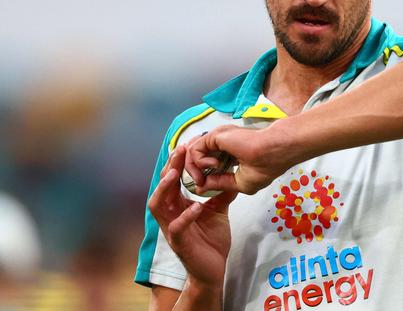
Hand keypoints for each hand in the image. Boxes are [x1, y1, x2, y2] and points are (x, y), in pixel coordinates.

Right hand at [147, 144, 236, 287]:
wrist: (213, 269)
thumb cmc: (211, 240)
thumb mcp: (218, 210)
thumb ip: (220, 192)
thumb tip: (230, 172)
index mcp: (178, 205)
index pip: (173, 179)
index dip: (176, 163)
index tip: (185, 145)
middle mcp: (171, 214)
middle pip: (163, 186)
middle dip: (170, 167)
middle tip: (180, 150)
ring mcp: (172, 228)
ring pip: (158, 205)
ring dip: (165, 188)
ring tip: (176, 174)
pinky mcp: (179, 243)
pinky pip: (177, 228)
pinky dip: (186, 216)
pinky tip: (197, 207)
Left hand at [184, 124, 292, 195]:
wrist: (276, 151)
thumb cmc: (267, 165)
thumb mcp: (239, 183)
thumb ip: (219, 183)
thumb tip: (201, 188)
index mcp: (228, 152)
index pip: (205, 160)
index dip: (200, 174)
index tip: (203, 186)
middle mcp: (221, 142)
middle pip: (195, 154)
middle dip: (192, 171)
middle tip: (200, 184)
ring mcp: (218, 138)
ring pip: (192, 151)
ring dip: (193, 169)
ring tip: (203, 178)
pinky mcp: (216, 136)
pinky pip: (194, 149)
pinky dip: (198, 162)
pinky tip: (214, 167)